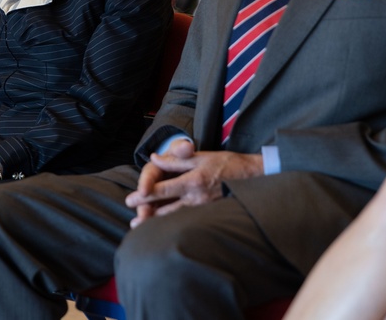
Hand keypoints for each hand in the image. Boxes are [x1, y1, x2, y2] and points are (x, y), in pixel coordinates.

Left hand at [124, 139, 262, 227]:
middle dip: (148, 215)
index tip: (130, 200)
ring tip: (145, 228)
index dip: (144, 195)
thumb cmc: (227, 163)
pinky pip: (190, 220)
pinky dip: (176, 224)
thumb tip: (154, 158)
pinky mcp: (211, 214)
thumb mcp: (201, 157)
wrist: (255, 176)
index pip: (162, 191)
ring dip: (160, 223)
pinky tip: (169, 229)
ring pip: (177, 218)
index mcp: (192, 181)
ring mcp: (205, 209)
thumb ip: (175, 160)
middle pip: (167, 210)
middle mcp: (197, 198)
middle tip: (133, 221)